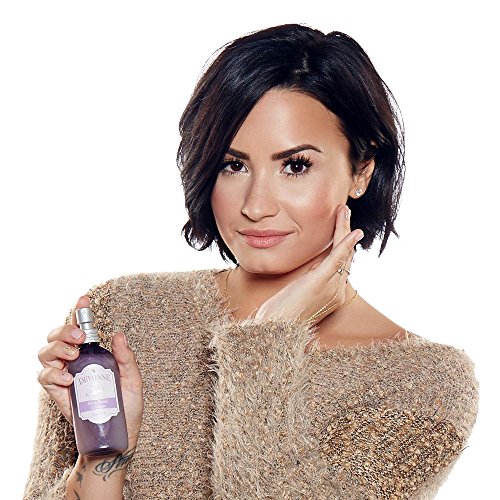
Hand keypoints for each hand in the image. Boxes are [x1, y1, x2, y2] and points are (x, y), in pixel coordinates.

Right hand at [37, 296, 143, 443]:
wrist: (116, 439)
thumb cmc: (126, 409)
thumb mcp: (133, 381)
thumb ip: (126, 359)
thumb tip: (119, 335)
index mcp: (95, 355)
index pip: (83, 330)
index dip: (79, 312)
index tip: (83, 299)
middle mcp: (77, 363)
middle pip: (57, 337)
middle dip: (64, 331)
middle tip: (79, 338)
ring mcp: (66, 377)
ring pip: (46, 353)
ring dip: (56, 349)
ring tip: (73, 356)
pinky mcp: (58, 395)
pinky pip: (45, 378)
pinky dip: (53, 374)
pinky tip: (68, 378)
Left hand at [253, 204, 362, 325]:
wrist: (273, 331)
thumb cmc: (282, 316)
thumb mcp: (300, 294)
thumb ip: (311, 280)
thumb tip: (315, 265)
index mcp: (334, 296)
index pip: (343, 265)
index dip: (344, 245)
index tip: (343, 230)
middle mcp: (338, 293)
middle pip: (347, 257)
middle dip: (346, 232)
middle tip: (344, 213)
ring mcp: (331, 288)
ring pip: (343, 254)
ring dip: (343, 229)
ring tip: (343, 211)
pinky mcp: (320, 283)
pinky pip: (336, 260)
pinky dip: (345, 244)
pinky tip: (353, 231)